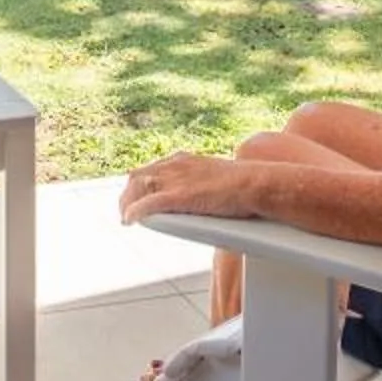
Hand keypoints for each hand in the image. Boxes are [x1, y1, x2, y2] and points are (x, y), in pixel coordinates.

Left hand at [120, 151, 261, 224]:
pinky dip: (134, 212)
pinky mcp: (179, 195)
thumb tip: (202, 199)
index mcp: (183, 160)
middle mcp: (175, 165)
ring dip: (127, 204)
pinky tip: (129, 221)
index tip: (138, 196)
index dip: (141, 185)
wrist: (254, 183)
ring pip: (137, 188)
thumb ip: (202, 185)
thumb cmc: (243, 184)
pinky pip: (147, 204)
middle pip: (138, 177)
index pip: (151, 169)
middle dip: (129, 194)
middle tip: (127, 211)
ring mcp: (175, 179)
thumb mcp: (215, 179)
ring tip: (126, 219)